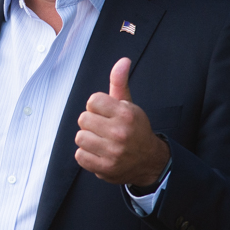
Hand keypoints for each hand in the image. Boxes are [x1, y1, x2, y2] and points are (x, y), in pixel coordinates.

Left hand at [75, 57, 169, 184]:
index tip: (106, 113)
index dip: (97, 106)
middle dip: (91, 122)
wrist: (149, 161)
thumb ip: (120, 82)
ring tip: (101, 140)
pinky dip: (86, 155)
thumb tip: (123, 60)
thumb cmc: (135, 129)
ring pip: (80, 137)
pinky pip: (80, 156)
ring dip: (88, 139)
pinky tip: (99, 153)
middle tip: (103, 128)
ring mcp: (112, 152)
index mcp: (126, 114)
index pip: (92, 101)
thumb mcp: (129, 105)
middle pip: (83, 119)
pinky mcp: (105, 168)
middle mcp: (120, 133)